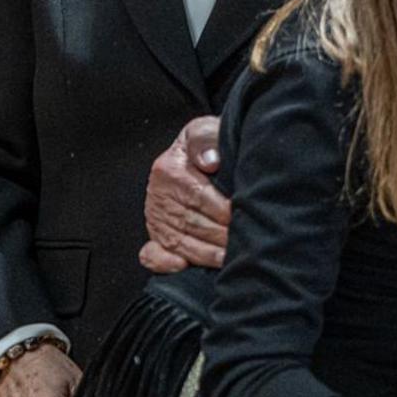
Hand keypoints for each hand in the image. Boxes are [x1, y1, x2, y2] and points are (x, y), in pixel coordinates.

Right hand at [140, 115, 229, 271]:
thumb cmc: (205, 145)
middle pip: (191, 223)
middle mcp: (158, 196)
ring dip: (205, 254)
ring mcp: (155, 218)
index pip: (198, 196)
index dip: (222, 209)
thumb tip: (210, 161)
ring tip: (229, 258)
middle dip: (219, 236)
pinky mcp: (154, 235)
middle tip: (244, 243)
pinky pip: (152, 255)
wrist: (197, 155)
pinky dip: (165, 264)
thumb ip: (206, 139)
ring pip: (179, 242)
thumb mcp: (205, 130)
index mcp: (169, 169)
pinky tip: (183, 266)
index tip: (241, 216)